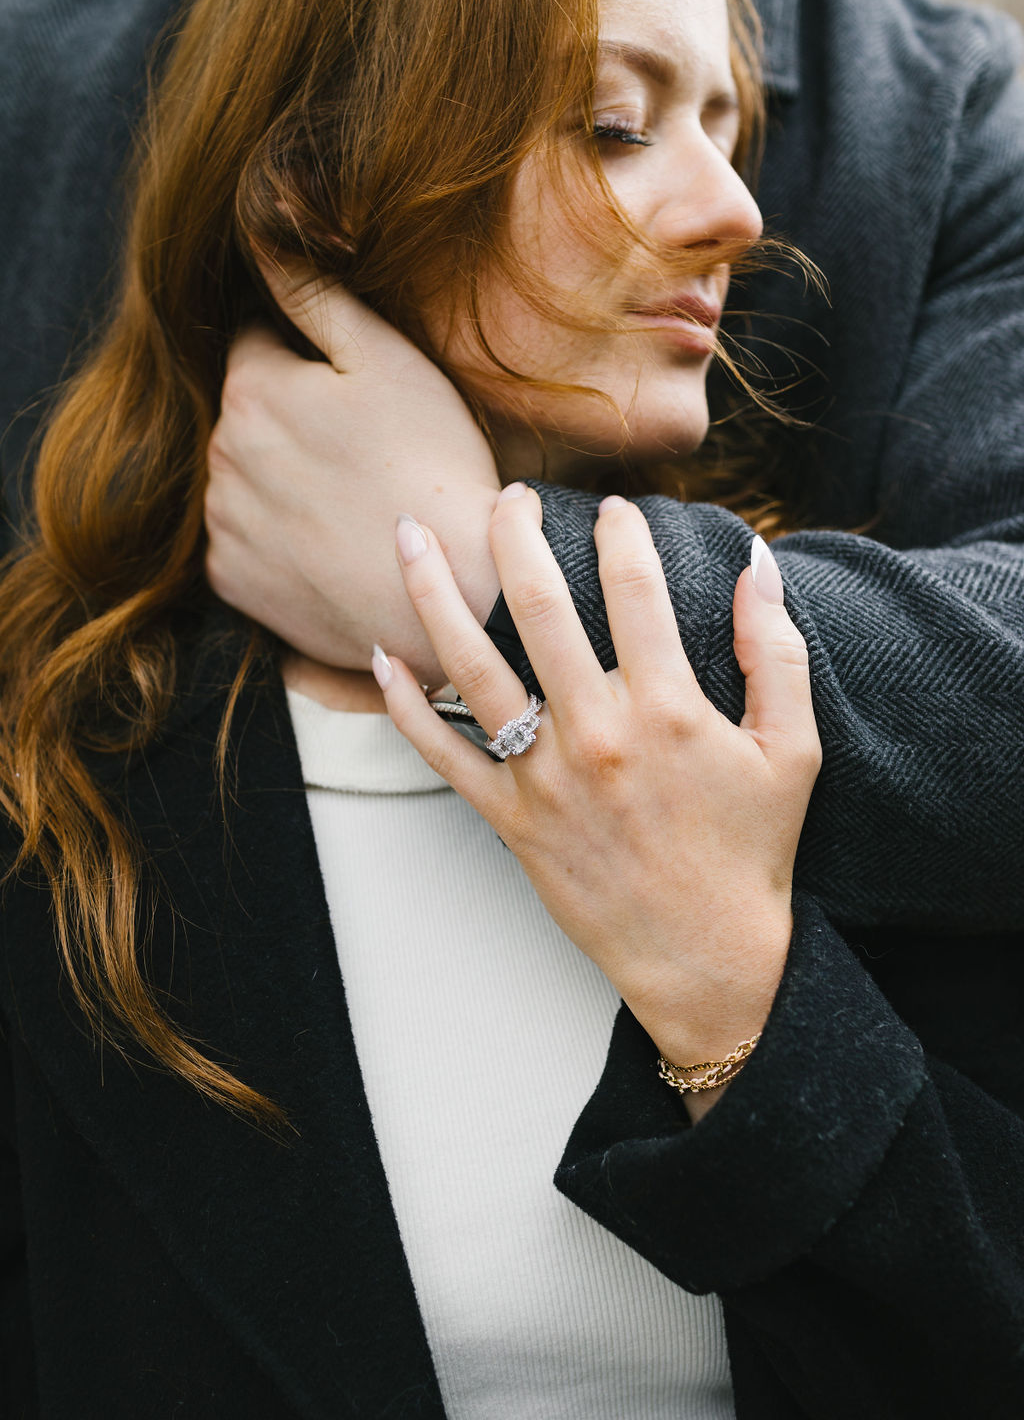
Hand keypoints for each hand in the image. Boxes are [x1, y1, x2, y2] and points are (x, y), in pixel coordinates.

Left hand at [205, 269, 500, 679]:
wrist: (451, 591)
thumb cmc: (432, 463)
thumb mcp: (386, 358)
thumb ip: (313, 293)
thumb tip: (262, 230)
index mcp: (252, 389)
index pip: (256, 341)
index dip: (308, 357)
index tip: (353, 390)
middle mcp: (220, 455)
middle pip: (248, 414)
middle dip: (290, 419)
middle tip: (364, 450)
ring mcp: (223, 524)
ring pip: (244, 477)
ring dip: (280, 479)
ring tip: (350, 500)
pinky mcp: (235, 582)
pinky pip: (245, 542)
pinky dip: (276, 539)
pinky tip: (329, 543)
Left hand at [373, 485, 820, 1114]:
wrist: (705, 959)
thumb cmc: (749, 851)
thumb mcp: (793, 751)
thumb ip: (776, 654)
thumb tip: (759, 565)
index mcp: (668, 709)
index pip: (635, 590)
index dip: (622, 534)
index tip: (613, 508)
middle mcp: (596, 734)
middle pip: (540, 608)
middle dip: (514, 536)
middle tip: (504, 496)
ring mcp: (543, 777)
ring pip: (472, 668)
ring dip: (434, 595)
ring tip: (409, 535)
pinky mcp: (509, 818)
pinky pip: (442, 754)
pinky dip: (405, 707)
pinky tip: (381, 657)